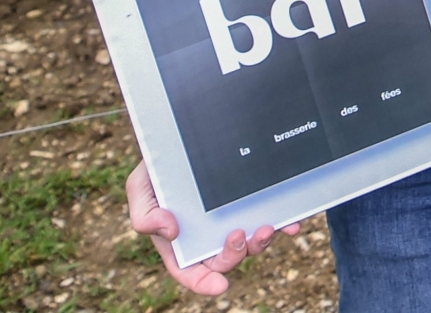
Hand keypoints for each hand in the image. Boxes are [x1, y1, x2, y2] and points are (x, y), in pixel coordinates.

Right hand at [126, 159, 299, 295]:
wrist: (180, 144)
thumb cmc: (156, 172)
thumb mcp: (139, 190)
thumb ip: (145, 216)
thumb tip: (170, 231)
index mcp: (180, 243)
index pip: (190, 272)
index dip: (204, 283)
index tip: (220, 286)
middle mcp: (208, 238)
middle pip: (224, 261)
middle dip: (234, 256)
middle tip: (238, 236)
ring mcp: (231, 222)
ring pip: (250, 245)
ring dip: (260, 244)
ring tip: (266, 228)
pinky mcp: (251, 205)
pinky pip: (270, 221)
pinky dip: (282, 227)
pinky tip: (291, 224)